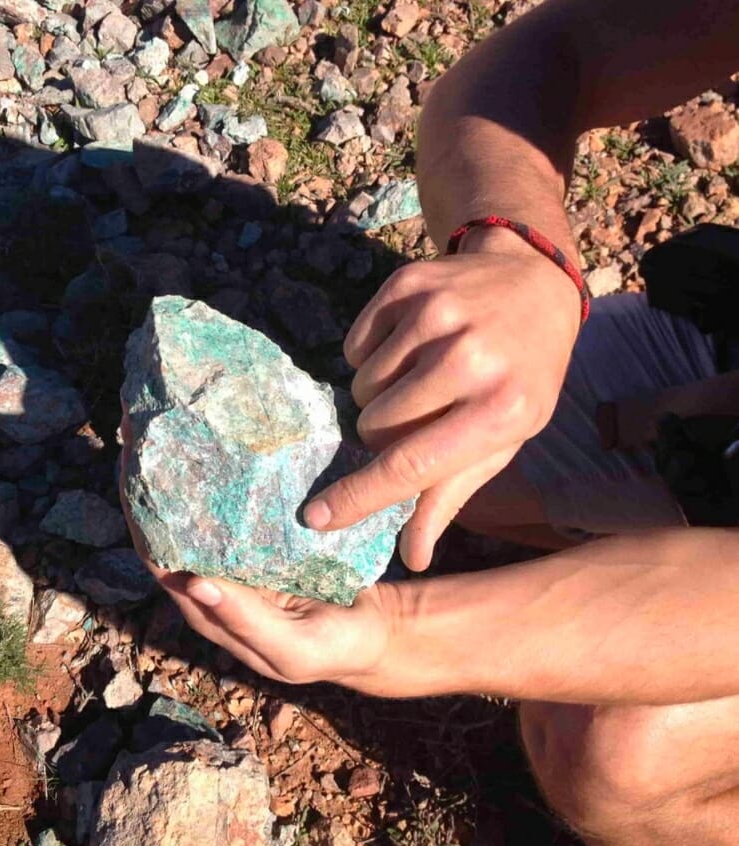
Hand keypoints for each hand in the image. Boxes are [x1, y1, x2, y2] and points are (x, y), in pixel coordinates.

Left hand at [119, 408, 406, 693]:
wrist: (377, 630)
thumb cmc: (334, 645)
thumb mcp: (293, 648)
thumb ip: (245, 622)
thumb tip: (193, 583)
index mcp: (208, 607)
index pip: (157, 556)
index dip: (139, 513)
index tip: (130, 459)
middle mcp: (213, 577)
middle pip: (168, 525)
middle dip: (151, 477)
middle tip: (144, 420)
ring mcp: (236, 556)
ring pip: (196, 509)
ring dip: (181, 467)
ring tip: (171, 416)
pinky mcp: (262, 539)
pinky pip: (232, 504)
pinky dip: (221, 472)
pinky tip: (221, 436)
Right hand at [304, 233, 580, 570]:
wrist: (535, 286)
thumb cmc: (520, 378)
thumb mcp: (503, 441)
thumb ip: (451, 496)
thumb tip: (413, 557)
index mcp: (499, 410)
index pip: (411, 465)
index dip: (358, 496)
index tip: (315, 518)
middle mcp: (469, 358)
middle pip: (374, 424)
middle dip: (383, 433)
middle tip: (419, 417)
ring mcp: (436, 314)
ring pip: (361, 386)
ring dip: (378, 395)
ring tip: (418, 379)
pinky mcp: (408, 285)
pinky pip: (354, 346)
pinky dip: (372, 357)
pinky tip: (408, 348)